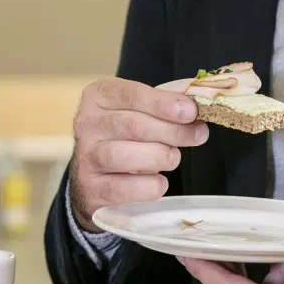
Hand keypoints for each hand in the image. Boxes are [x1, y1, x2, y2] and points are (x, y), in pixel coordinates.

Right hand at [68, 78, 208, 229]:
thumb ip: (164, 105)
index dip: (163, 103)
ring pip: (125, 155)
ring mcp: (86, 158)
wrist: (94, 177)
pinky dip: (149, 186)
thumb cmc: (123, 136)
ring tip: (172, 157)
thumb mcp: (138, 111)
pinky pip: (124, 189)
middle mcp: (86, 124)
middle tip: (197, 135)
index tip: (190, 111)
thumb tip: (194, 107)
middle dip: (172, 131)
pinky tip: (158, 181)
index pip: (130, 95)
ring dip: (160, 156)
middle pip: (132, 125)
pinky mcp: (91, 189)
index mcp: (98, 96)